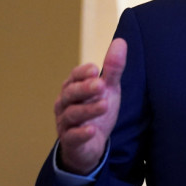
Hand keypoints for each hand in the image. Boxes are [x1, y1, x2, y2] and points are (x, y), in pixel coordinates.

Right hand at [54, 38, 126, 174]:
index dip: (82, 73)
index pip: (74, 76)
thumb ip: (113, 68)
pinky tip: (91, 130)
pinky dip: (81, 133)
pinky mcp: (70, 141)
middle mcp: (66, 103)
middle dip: (85, 88)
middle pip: (71, 93)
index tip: (94, 69)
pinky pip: (72, 136)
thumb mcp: (109, 88)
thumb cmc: (97, 110)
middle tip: (100, 85)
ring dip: (87, 109)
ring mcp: (65, 122)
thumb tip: (120, 41)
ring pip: (72, 114)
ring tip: (104, 105)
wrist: (91, 144)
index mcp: (74, 87)